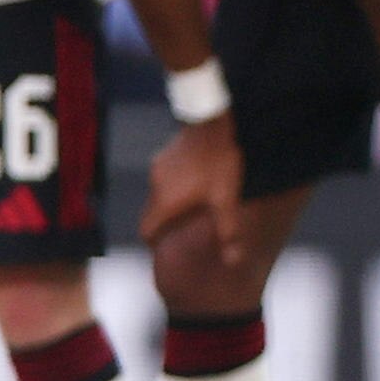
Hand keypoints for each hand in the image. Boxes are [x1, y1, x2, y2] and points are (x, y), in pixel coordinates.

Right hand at [137, 114, 241, 252]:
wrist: (213, 119)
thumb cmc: (219, 162)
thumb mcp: (227, 200)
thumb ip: (227, 232)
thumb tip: (232, 261)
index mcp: (166, 202)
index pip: (147, 232)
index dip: (155, 243)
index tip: (168, 247)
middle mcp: (156, 186)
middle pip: (152, 213)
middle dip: (165, 224)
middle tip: (186, 230)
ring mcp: (159, 166)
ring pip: (160, 194)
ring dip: (172, 203)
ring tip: (196, 205)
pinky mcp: (166, 153)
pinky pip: (166, 177)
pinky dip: (176, 185)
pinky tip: (198, 180)